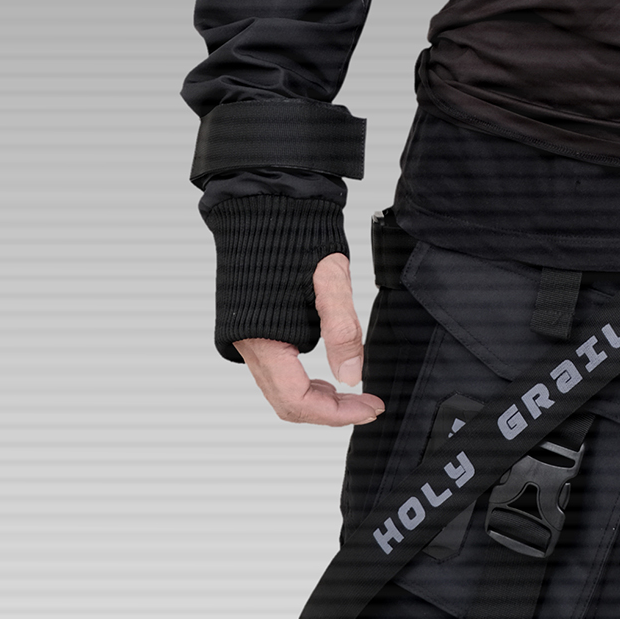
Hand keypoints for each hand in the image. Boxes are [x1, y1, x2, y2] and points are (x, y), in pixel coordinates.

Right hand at [234, 252, 384, 425]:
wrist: (263, 206)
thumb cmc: (292, 235)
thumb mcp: (330, 279)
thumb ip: (341, 328)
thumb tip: (353, 375)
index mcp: (263, 340)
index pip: (298, 401)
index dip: (337, 413)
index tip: (370, 406)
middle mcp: (249, 347)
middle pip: (288, 404)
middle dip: (330, 411)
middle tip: (368, 404)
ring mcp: (249, 340)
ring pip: (281, 391)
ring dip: (317, 399)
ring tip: (353, 393)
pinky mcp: (254, 330)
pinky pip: (277, 372)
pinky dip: (303, 380)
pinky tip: (326, 373)